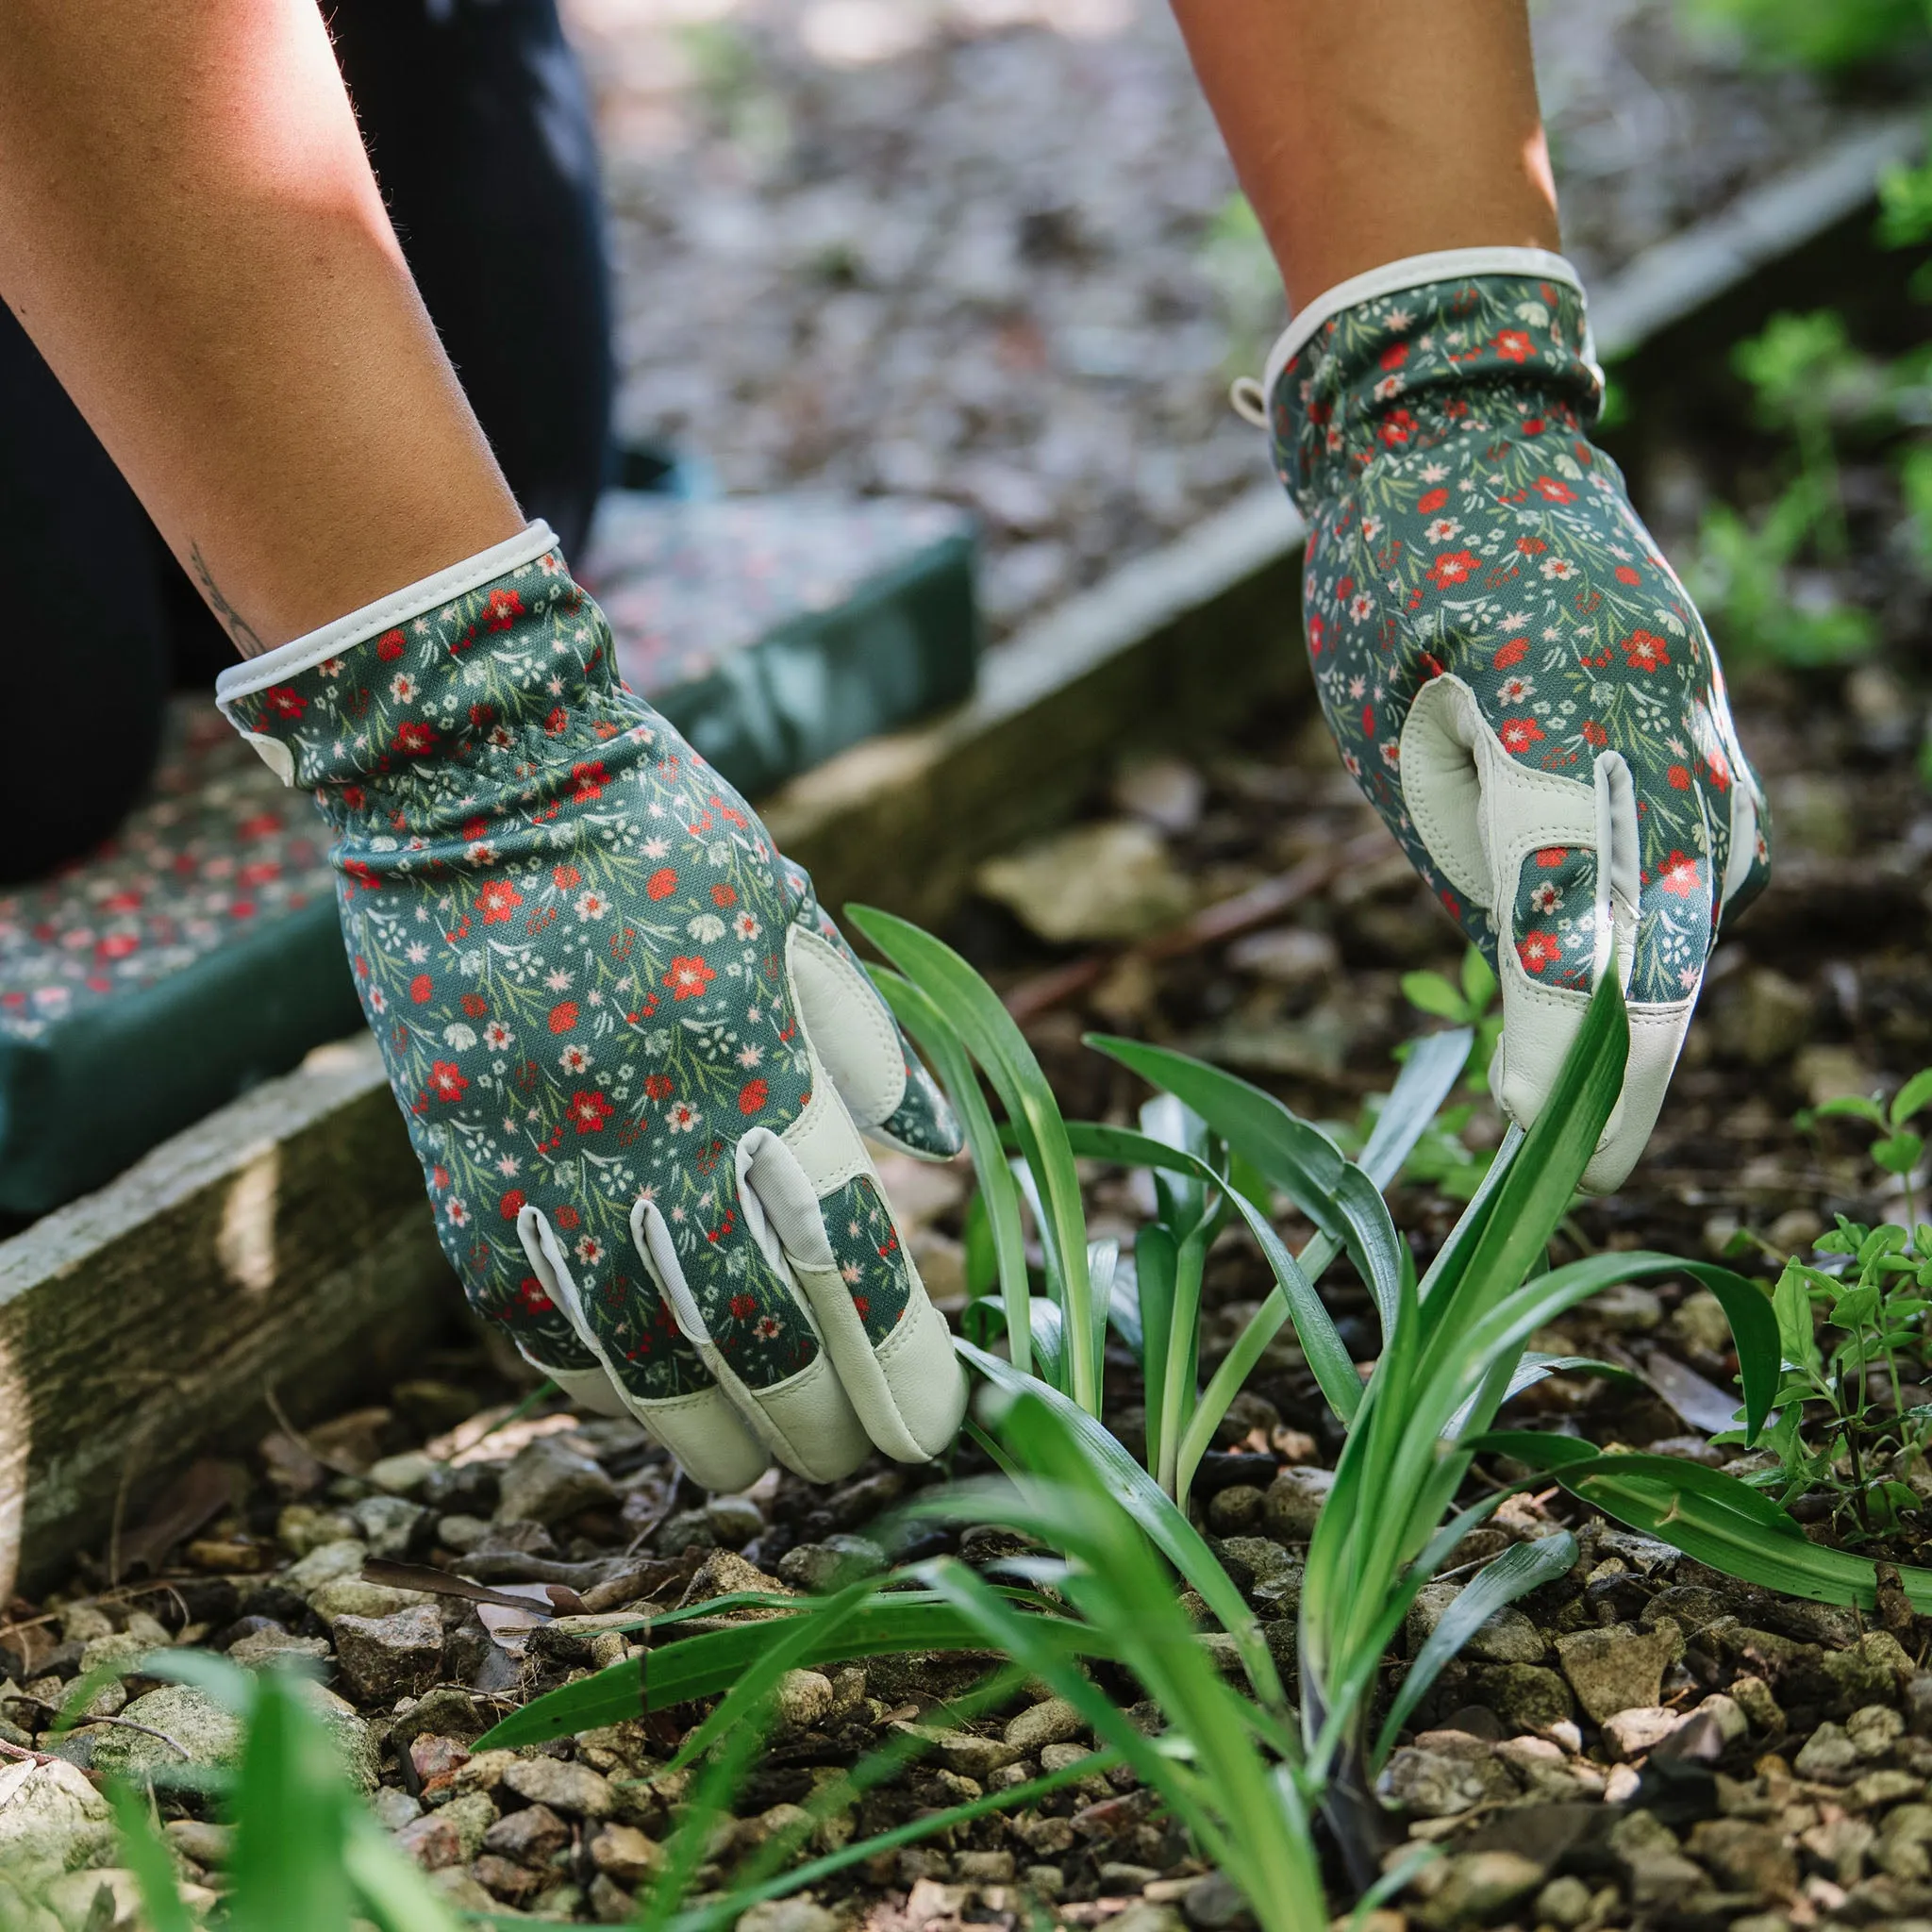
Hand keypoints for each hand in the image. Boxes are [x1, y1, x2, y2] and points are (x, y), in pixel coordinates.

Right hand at [217, 525, 966, 1490]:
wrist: (472, 780)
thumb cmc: (657, 836)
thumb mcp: (789, 912)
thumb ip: (867, 1040)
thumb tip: (938, 1147)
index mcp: (755, 1066)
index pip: (847, 1257)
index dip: (899, 1360)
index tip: (935, 1423)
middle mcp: (654, 1135)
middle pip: (753, 1332)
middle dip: (816, 1419)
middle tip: (852, 1464)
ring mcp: (544, 1159)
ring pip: (635, 1352)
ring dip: (704, 1430)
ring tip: (751, 1470)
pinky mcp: (457, 1163)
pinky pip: (521, 1308)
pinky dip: (586, 1373)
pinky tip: (631, 1402)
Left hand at [1261, 251, 1769, 1189]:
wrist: (1466, 429)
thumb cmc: (1390, 572)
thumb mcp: (1383, 722)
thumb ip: (1464, 849)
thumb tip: (1533, 973)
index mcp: (1563, 697)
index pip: (1568, 906)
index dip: (1553, 1036)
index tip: (1532, 1130)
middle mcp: (1664, 707)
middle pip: (1668, 923)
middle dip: (1630, 1057)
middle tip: (1593, 1164)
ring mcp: (1703, 707)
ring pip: (1700, 896)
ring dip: (1652, 994)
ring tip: (1588, 1091)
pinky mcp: (1710, 714)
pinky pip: (1707, 848)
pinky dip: (1668, 921)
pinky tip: (1616, 968)